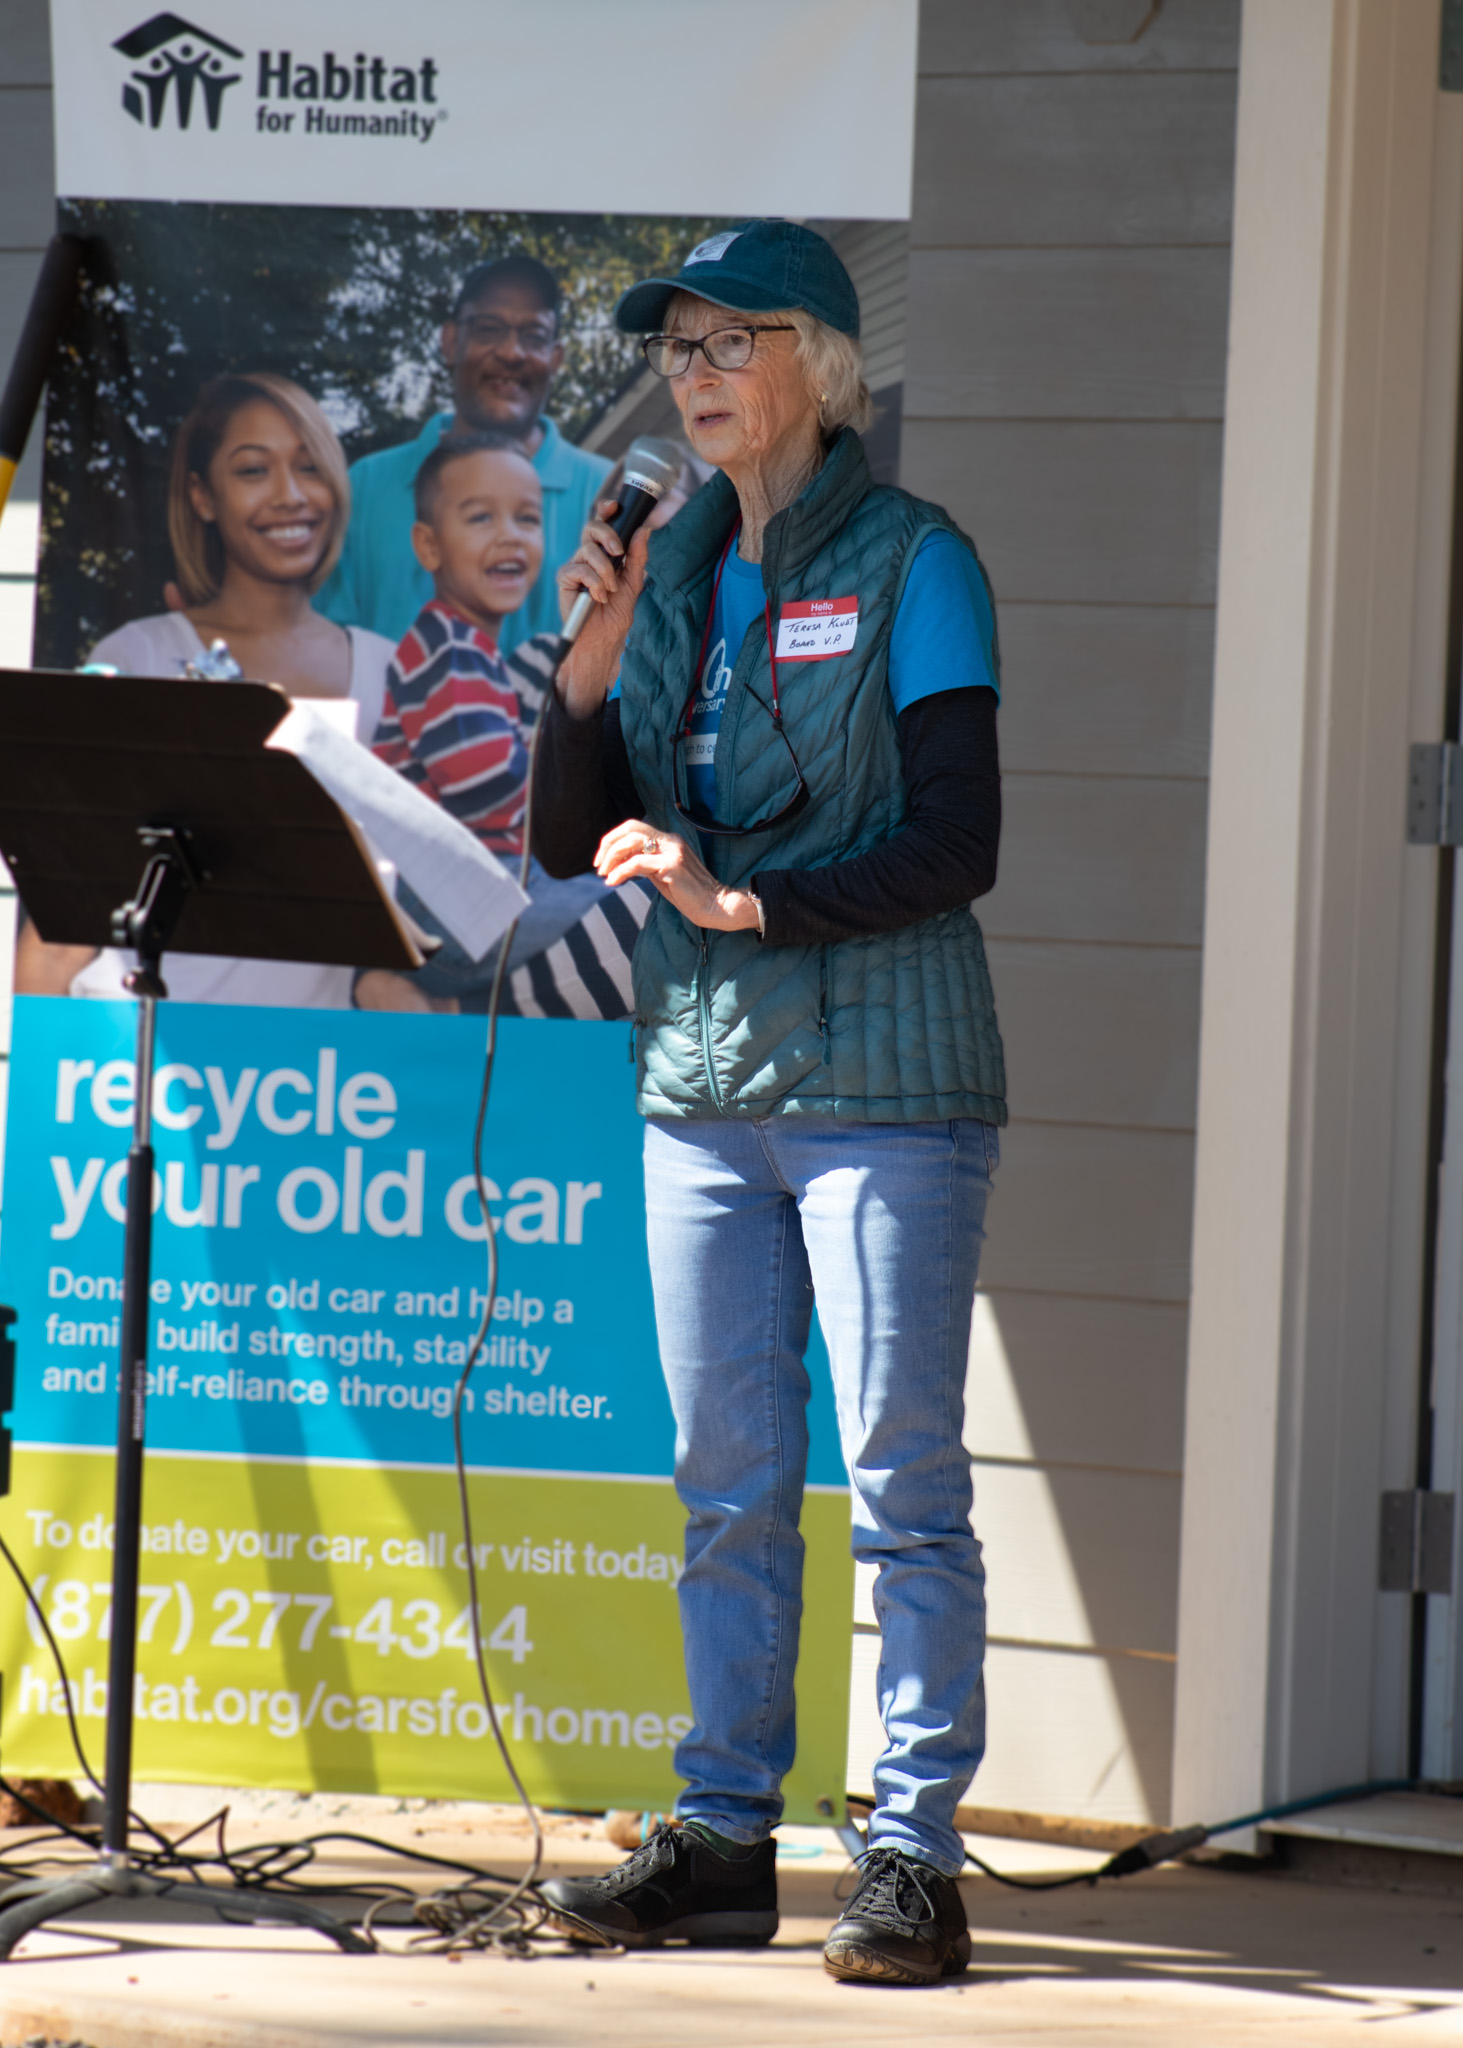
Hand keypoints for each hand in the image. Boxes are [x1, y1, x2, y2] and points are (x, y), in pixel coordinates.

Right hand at [556, 501, 649, 719]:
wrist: (604, 639)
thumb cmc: (617, 613)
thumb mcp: (634, 582)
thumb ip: (638, 557)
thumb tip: (645, 530)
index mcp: (605, 554)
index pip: (602, 525)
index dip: (606, 511)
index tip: (615, 506)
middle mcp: (588, 557)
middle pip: (591, 528)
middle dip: (607, 535)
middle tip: (619, 551)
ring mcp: (576, 567)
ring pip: (587, 550)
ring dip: (604, 569)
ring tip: (611, 589)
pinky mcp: (565, 580)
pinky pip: (577, 569)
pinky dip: (593, 582)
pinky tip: (599, 597)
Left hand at [595, 819, 760, 933]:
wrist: (715, 905)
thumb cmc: (688, 893)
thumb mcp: (661, 874)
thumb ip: (644, 863)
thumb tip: (619, 862)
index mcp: (668, 839)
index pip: (634, 827)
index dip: (613, 839)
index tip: (602, 859)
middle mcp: (670, 840)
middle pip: (630, 828)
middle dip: (608, 845)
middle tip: (598, 866)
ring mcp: (672, 851)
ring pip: (632, 842)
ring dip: (612, 858)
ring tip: (604, 875)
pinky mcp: (672, 865)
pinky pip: (637, 863)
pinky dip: (620, 872)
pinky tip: (613, 882)